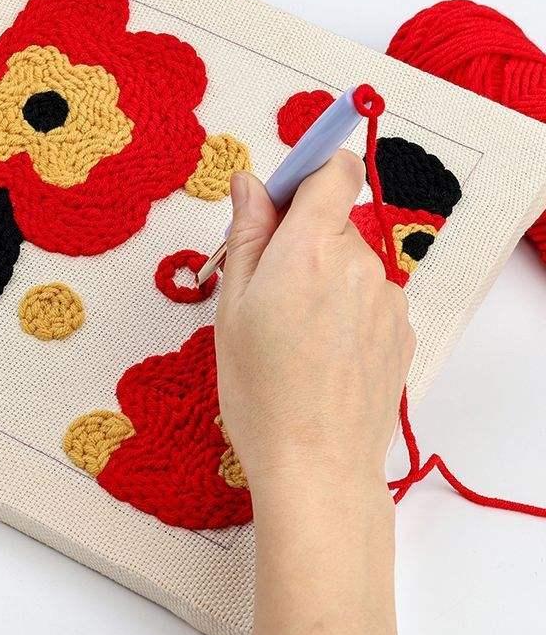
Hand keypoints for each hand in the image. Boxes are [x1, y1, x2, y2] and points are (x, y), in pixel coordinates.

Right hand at [215, 153, 412, 634]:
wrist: (317, 466)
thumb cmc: (259, 389)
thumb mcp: (233, 306)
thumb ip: (248, 233)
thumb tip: (252, 183)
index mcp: (311, 247)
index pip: (335, 168)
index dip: (310, 169)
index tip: (282, 196)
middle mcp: (360, 262)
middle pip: (335, 220)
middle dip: (302, 239)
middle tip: (268, 290)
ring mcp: (388, 297)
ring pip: (351, 262)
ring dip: (325, 277)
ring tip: (295, 332)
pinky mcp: (402, 329)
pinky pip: (369, 296)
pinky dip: (347, 308)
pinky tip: (323, 352)